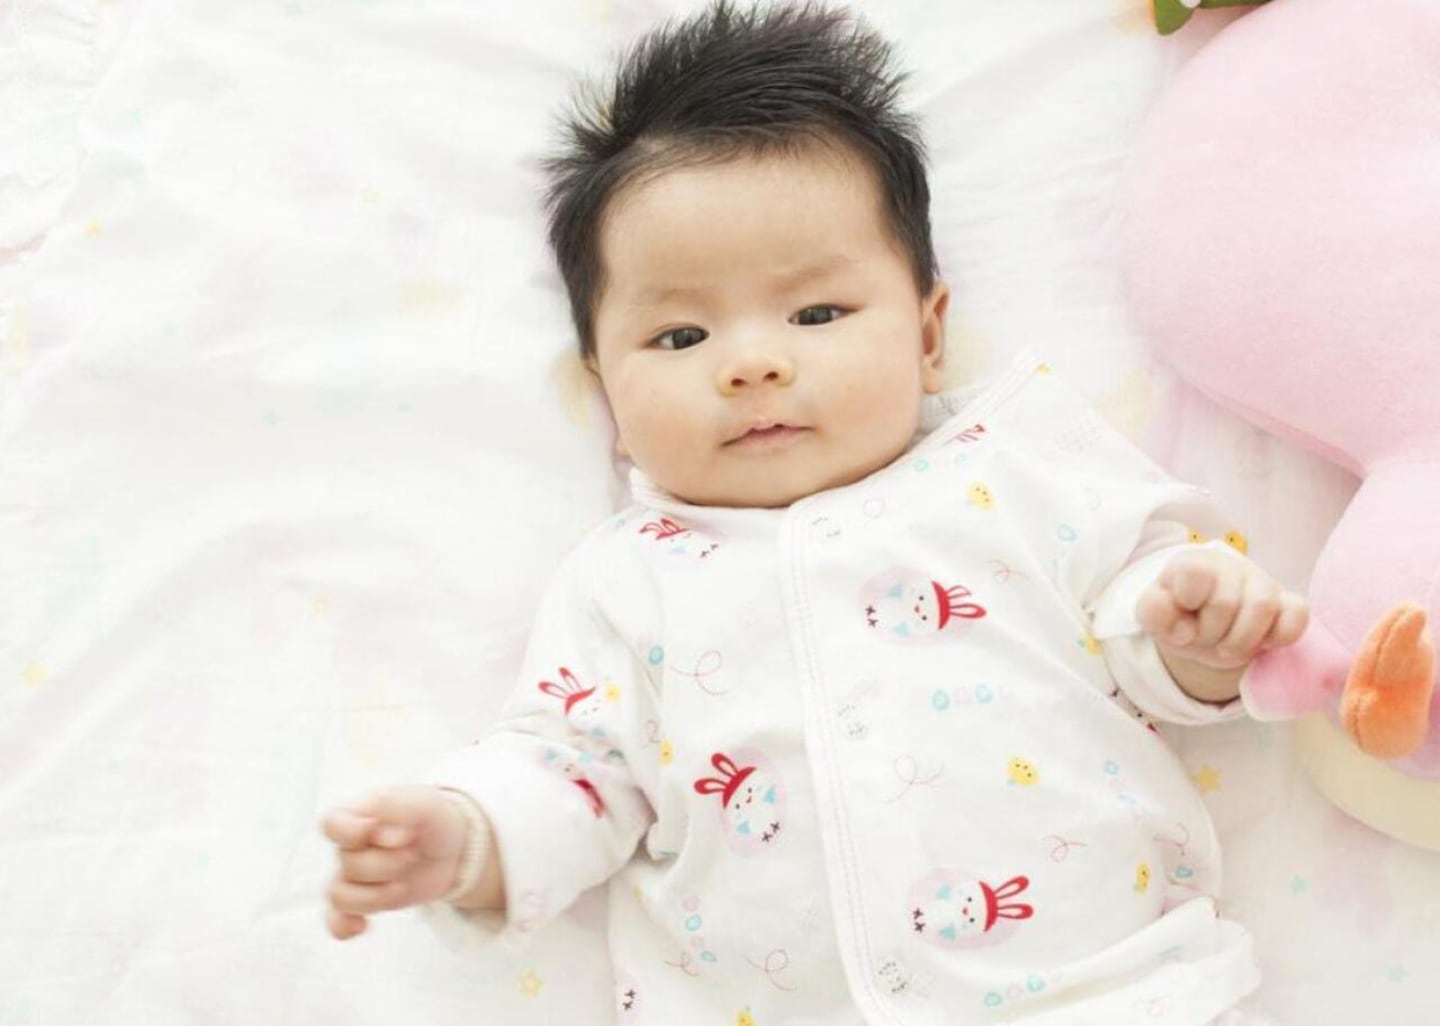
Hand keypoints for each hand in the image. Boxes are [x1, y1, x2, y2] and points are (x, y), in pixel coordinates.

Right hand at [321, 785, 469, 939]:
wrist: (453, 847)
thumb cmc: (432, 818)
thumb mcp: (423, 801)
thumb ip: (394, 805)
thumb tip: (375, 829)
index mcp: (358, 815)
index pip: (332, 825)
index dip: (356, 834)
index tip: (393, 836)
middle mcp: (350, 846)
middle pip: (348, 864)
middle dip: (386, 865)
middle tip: (413, 855)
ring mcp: (355, 876)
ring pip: (340, 896)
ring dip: (375, 896)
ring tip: (403, 885)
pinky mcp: (365, 900)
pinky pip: (336, 919)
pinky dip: (344, 926)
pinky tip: (363, 925)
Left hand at [1137, 548, 1308, 671]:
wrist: (1205, 628)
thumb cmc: (1179, 617)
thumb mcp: (1153, 616)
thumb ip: (1153, 610)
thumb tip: (1177, 620)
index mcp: (1194, 562)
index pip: (1196, 572)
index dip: (1189, 601)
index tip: (1182, 615)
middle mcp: (1230, 566)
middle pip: (1226, 602)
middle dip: (1211, 633)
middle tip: (1204, 638)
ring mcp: (1263, 582)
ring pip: (1263, 605)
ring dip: (1242, 640)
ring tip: (1228, 645)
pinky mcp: (1288, 602)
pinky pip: (1297, 615)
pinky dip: (1279, 636)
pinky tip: (1261, 643)